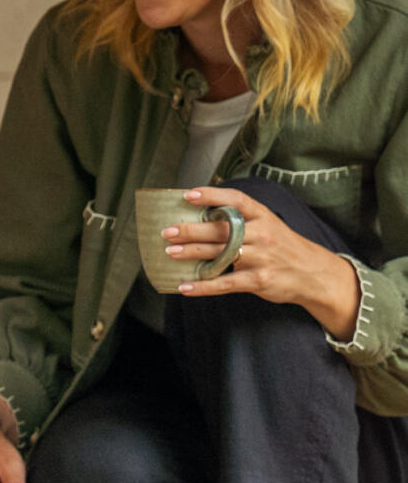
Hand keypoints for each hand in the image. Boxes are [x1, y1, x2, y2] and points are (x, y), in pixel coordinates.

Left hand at [166, 187, 360, 339]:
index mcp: (263, 216)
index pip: (236, 200)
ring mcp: (261, 258)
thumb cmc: (282, 247)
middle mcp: (263, 234)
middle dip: (192, 230)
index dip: (212, 196)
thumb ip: (240, 220)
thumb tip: (200, 215)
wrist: (314, 274)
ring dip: (192, 254)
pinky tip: (184, 287)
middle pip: (222, 230)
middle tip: (168, 231)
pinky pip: (225, 283)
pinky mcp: (259, 280)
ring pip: (221, 254)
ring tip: (169, 253)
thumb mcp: (268, 225)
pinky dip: (203, 286)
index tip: (188, 195)